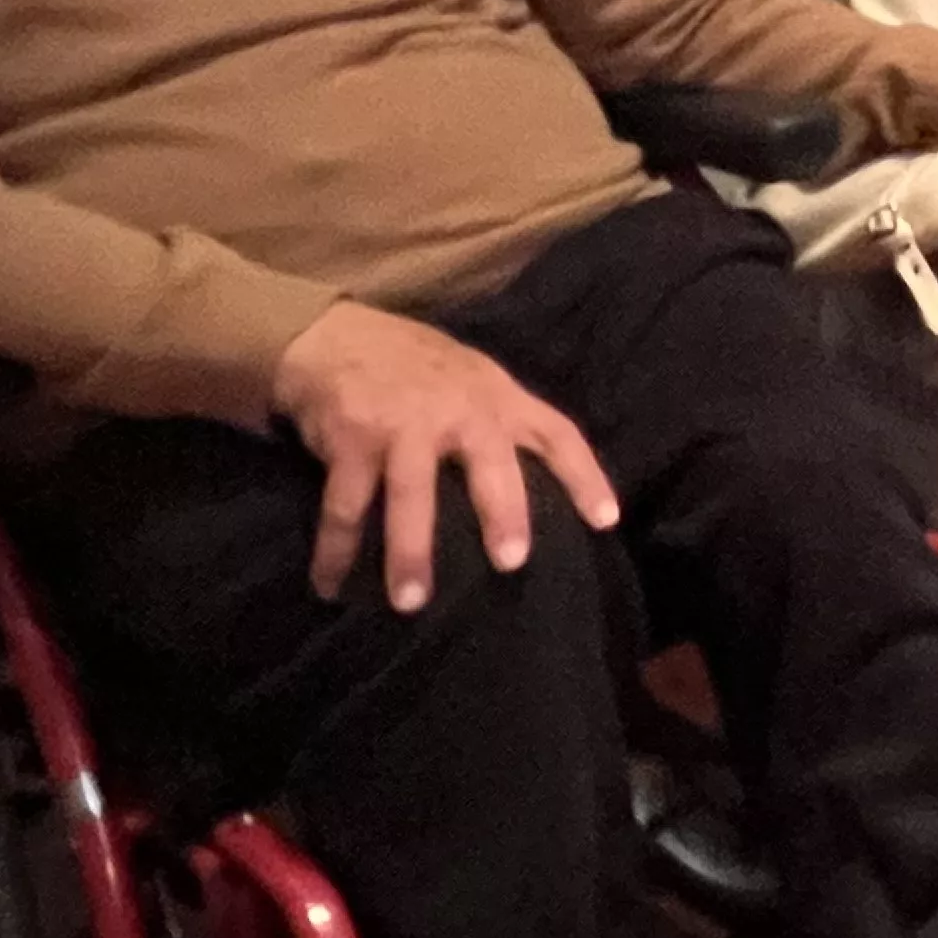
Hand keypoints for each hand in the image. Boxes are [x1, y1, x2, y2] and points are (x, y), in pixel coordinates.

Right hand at [275, 303, 619, 613]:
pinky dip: (336, 550)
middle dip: (503, 512)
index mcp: (497, 396)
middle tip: (511, 562)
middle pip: (491, 463)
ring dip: (409, 551)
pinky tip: (331, 585)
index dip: (584, 476)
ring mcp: (403, 422)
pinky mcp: (353, 437)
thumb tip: (532, 493)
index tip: (606, 520)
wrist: (332, 335)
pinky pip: (346, 505)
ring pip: (412, 495)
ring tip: (411, 603)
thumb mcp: (471, 380)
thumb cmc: (414, 368)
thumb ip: (499, 423)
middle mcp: (458, 407)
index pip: (556, 434)